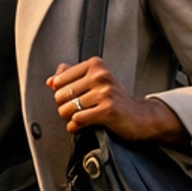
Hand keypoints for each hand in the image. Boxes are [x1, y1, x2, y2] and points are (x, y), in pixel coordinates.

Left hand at [47, 57, 188, 145]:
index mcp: (95, 65)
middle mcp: (100, 75)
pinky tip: (80, 126)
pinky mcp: (108, 109)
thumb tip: (50, 81)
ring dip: (68, 118)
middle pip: (61, 94)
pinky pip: (79, 119)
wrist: (141, 116)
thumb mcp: (95, 81)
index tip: (68, 99)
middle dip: (63, 107)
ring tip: (76, 119)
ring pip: (68, 108)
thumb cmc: (116, 99)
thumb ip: (71, 76)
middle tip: (71, 112)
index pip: (59, 79)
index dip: (59, 93)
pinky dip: (75, 126)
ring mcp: (105, 92)